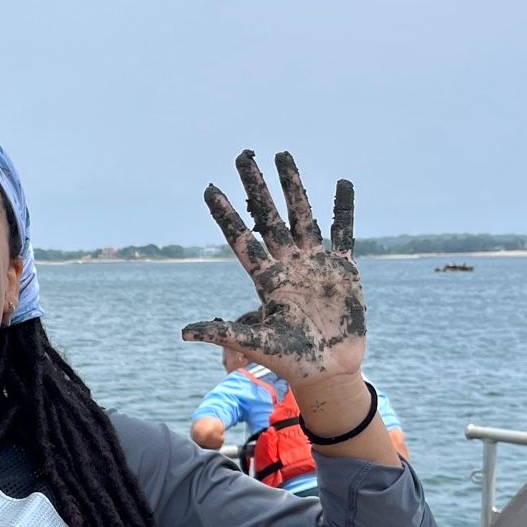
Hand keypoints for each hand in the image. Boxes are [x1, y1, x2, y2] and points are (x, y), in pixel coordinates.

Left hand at [181, 150, 365, 384]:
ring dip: (294, 186)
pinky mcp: (343, 268)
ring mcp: (315, 263)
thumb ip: (222, 333)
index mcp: (266, 279)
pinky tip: (341, 184)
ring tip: (283, 155)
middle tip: (243, 156)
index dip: (226, 215)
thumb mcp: (255, 343)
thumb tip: (183, 333)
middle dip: (257, 187)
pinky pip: (343, 233)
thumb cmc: (291, 360)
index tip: (210, 189)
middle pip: (270, 217)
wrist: (329, 371)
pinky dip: (343, 210)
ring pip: (302, 215)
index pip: (242, 239)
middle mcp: (288, 264)